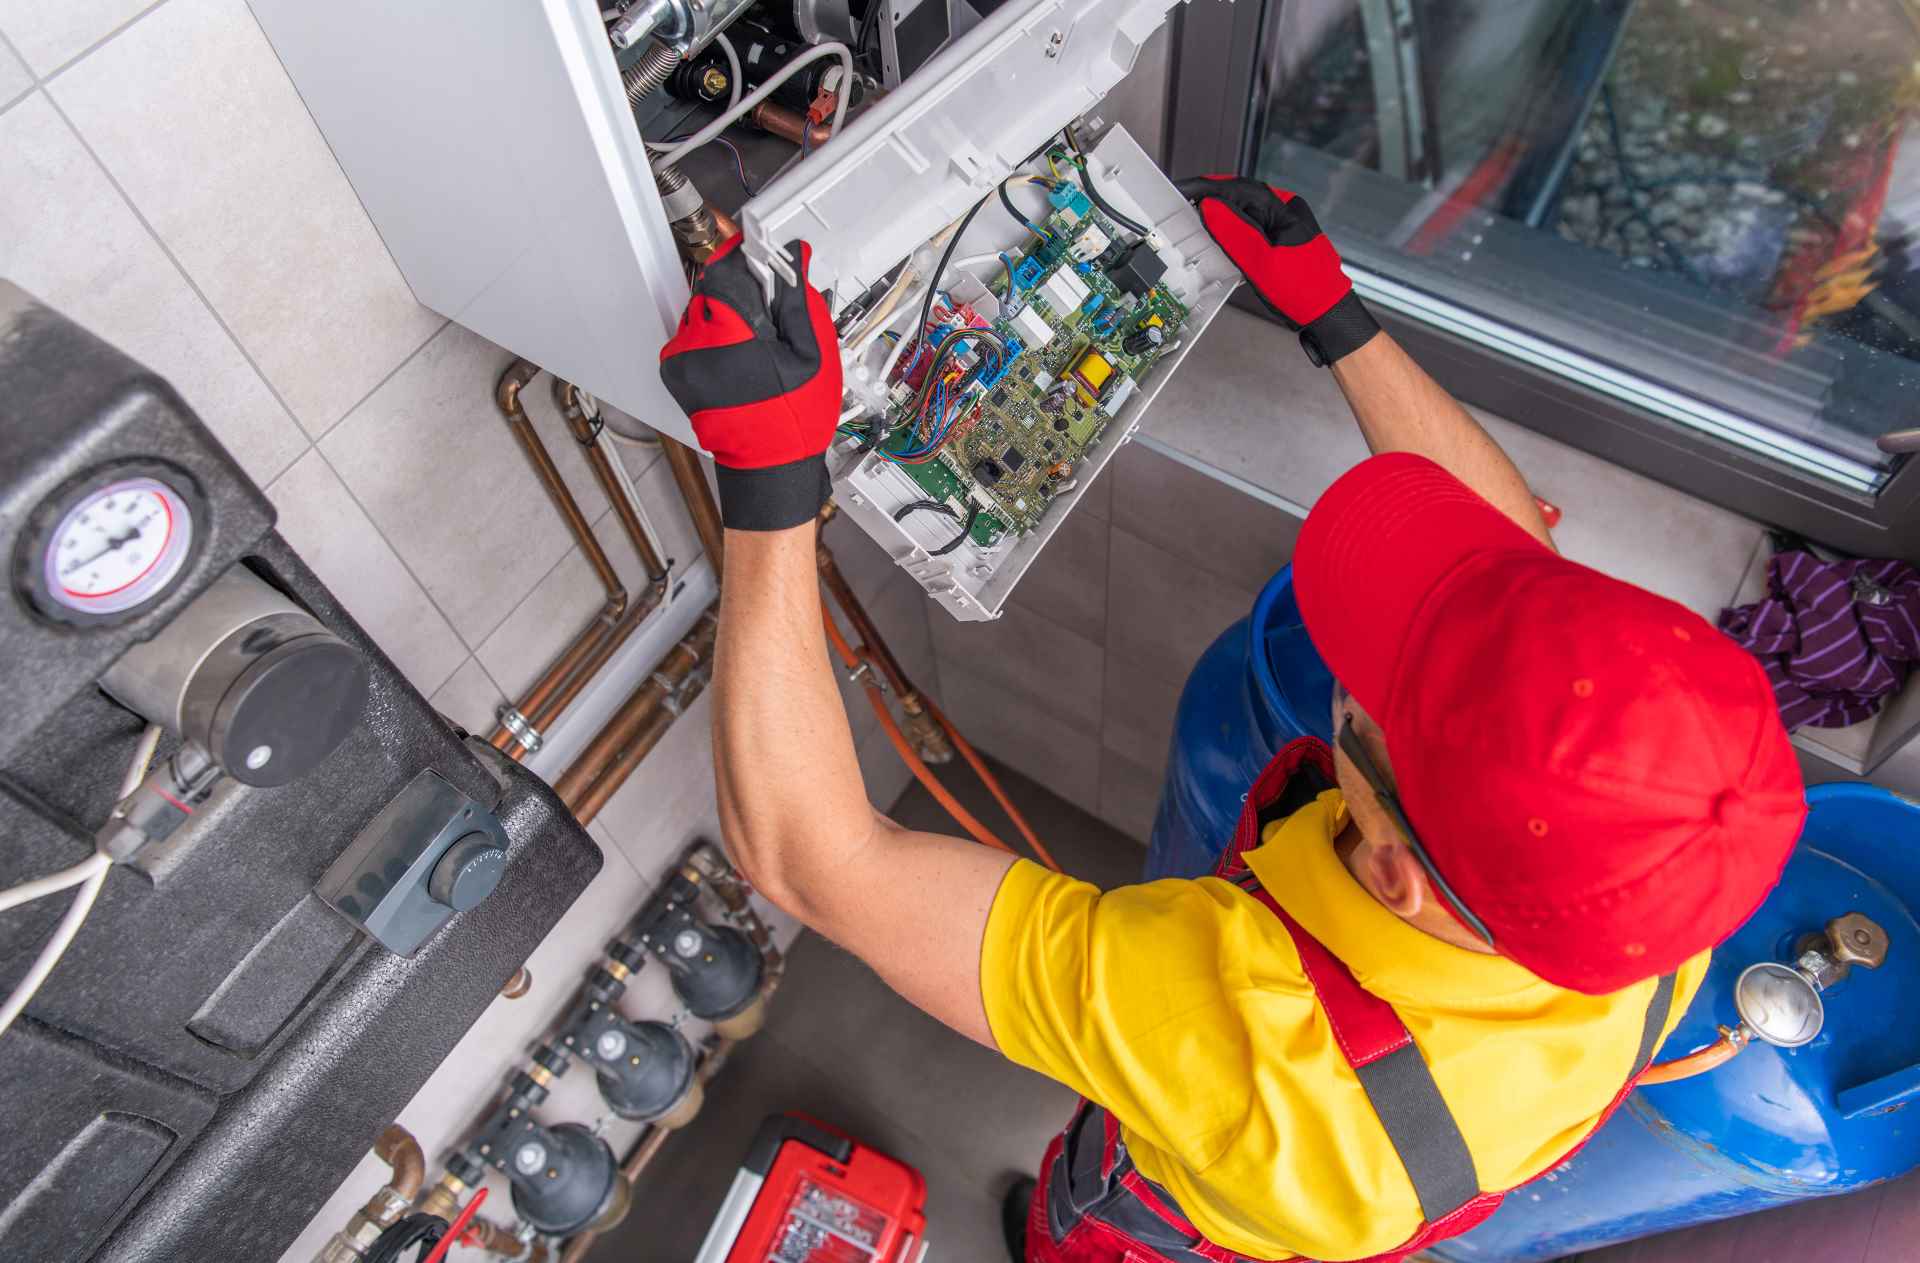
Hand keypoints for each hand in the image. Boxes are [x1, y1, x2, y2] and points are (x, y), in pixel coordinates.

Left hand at [660, 237, 842, 530]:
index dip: (749, 256)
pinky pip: (694, 335)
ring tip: (759, 347)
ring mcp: (680, 359)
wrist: (768, 464)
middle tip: (773, 318)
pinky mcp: (675, 371)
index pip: (727, 267)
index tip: (767, 258)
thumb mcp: (811, 352)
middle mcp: (695, 343)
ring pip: (704, 310)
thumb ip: (798, 298)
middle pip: (714, 287)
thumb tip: (793, 257)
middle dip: (744, 292)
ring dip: (730, 314)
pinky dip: (717, 336)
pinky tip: (742, 359)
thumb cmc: (793, 419)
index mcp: (728, 333)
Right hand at [1176, 176, 1378, 366]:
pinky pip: (1252, 226)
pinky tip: (1219, 236)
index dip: (1206, 188)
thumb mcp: (1261, 264)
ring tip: (1194, 217)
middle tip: (1181, 203)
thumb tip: (1209, 206)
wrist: (1329, 317)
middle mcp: (1287, 211)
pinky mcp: (1282, 240)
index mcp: (1285, 209)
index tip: (1183, 190)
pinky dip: (1232, 228)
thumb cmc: (1305, 292)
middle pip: (1240, 196)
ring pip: (1245, 211)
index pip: (1237, 188)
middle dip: (1210, 198)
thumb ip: (1234, 233)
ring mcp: (1286, 225)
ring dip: (1220, 213)